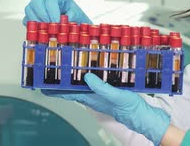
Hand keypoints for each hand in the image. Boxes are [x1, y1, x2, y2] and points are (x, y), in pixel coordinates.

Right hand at [22, 0, 91, 24]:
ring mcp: (36, 6)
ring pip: (29, 9)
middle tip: (49, 26)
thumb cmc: (75, 16)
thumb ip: (73, 16)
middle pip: (36, 1)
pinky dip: (32, 26)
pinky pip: (26, 19)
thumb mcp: (78, 15)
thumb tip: (64, 20)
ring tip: (46, 30)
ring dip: (36, 21)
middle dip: (42, 15)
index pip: (51, 0)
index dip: (52, 12)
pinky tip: (41, 32)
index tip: (57, 23)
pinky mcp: (31, 15)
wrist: (72, 21)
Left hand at [42, 73, 169, 144]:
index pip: (69, 93)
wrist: (145, 118)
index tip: (43, 85)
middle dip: (61, 82)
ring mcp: (102, 95)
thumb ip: (102, 87)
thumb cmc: (133, 110)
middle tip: (51, 73)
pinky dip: (88, 78)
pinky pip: (94, 83)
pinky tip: (89, 73)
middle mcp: (95, 97)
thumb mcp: (118, 96)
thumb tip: (87, 77)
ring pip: (82, 86)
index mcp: (94, 99)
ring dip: (73, 78)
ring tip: (65, 70)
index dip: (56, 89)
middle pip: (73, 89)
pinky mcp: (109, 92)